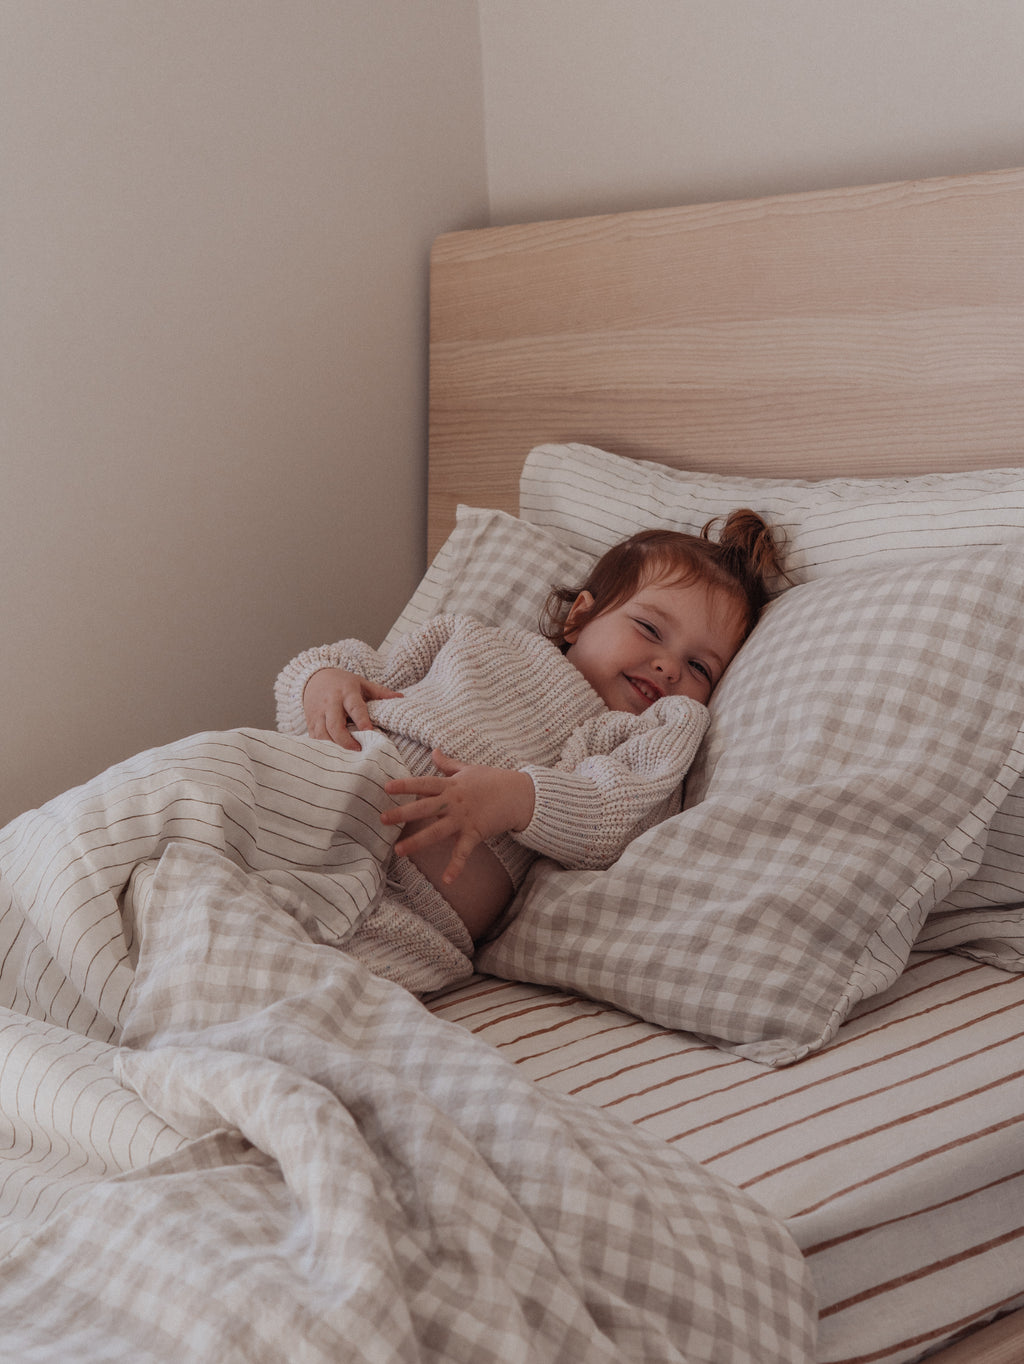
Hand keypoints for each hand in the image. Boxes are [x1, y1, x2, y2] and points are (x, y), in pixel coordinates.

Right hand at [302, 668, 402, 750]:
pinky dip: (323, 748)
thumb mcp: (362, 683)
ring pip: (322, 734)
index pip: (355, 707)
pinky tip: (333, 756)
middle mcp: (330, 703)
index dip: (362, 720)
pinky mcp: (310, 722)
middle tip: (358, 750)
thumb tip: (400, 697)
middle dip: (346, 740)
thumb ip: (380, 692)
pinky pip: (315, 738)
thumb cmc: (343, 683)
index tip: (369, 732)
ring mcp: (318, 714)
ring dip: (334, 747)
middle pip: (335, 725)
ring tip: (346, 757)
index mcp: (346, 693)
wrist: (314, 678)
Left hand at [382, 750, 535, 884]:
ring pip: (436, 831)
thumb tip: (434, 751)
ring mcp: (464, 818)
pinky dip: (456, 865)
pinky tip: (447, 879)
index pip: (423, 783)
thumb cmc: (494, 780)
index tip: (386, 787)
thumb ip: (448, 764)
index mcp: (451, 785)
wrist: (519, 794)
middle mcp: (454, 802)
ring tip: (399, 850)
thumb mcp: (469, 769)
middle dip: (402, 813)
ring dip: (417, 841)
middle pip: (424, 807)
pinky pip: (463, 851)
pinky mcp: (475, 832)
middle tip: (382, 819)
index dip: (405, 785)